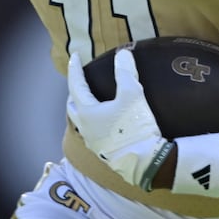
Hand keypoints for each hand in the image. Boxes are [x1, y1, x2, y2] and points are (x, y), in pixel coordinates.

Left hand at [66, 48, 171, 189]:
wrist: (145, 163)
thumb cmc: (134, 128)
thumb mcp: (132, 95)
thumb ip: (126, 72)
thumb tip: (123, 54)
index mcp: (87, 112)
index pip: (76, 85)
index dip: (75, 69)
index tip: (75, 56)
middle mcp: (85, 128)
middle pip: (73, 106)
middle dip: (75, 91)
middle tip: (81, 80)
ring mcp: (93, 142)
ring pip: (81, 120)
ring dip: (83, 107)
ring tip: (92, 100)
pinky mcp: (103, 151)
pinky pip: (92, 131)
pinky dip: (93, 120)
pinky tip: (105, 120)